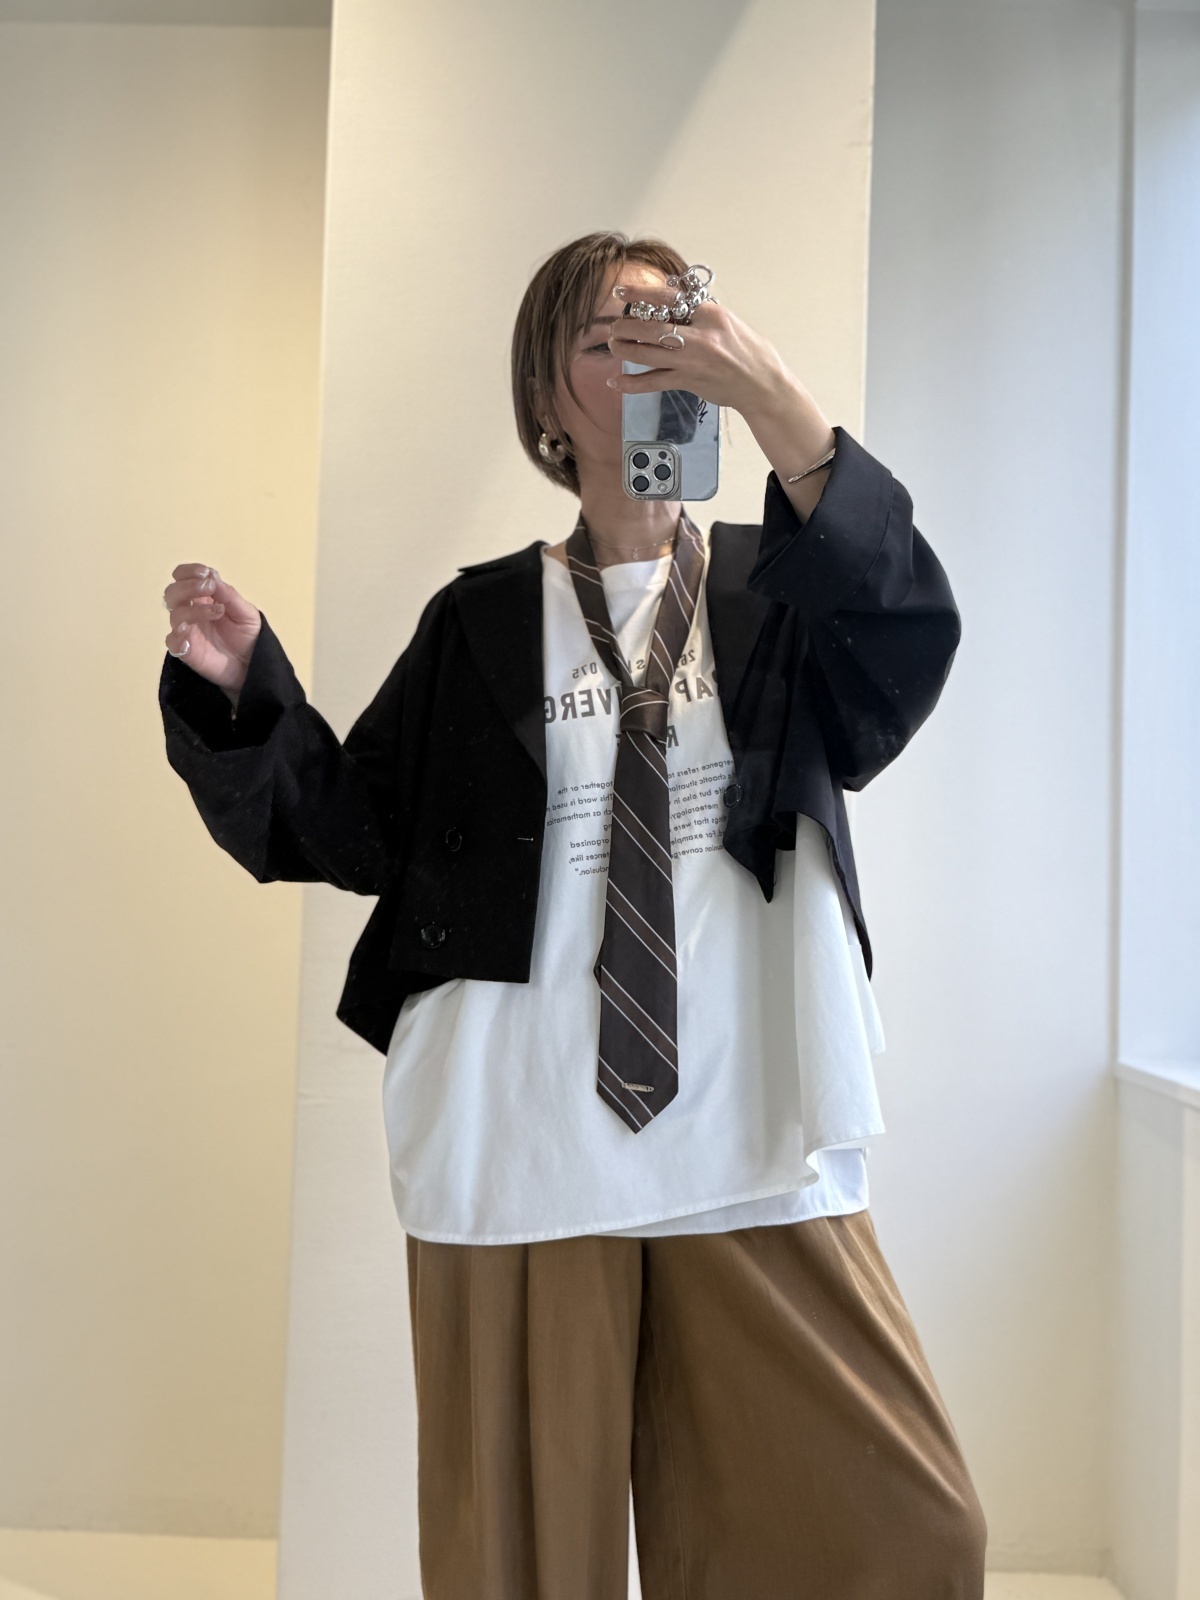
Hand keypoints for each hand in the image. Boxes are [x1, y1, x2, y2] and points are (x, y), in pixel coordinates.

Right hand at [162, 563, 261, 700]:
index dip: (189, 572)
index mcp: (203, 596)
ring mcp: (187, 630)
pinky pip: (172, 641)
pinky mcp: (186, 650)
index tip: (205, 573)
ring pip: (175, 614)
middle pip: (172, 592)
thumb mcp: (245, 612)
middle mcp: (191, 610)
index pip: (183, 577)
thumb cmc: (248, 635)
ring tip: (218, 612)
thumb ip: (228, 594)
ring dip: (194, 609)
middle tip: (209, 588)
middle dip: (187, 586)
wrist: (252, 665)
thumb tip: (211, 576)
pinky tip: (191, 640)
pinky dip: (178, 637)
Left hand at [604, 284, 791, 416]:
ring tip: (613, 344)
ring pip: (647, 354)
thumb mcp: (727, 321)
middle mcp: (700, 337)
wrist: (763, 385)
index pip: (668, 299)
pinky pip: (653, 383)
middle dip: (626, 326)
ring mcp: (692, 361)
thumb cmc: (749, 352)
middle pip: (651, 328)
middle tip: (615, 325)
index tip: (621, 291)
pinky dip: (632, 383)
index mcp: (710, 314)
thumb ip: (700, 312)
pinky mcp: (688, 382)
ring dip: (624, 349)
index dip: (640, 294)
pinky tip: (616, 382)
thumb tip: (673, 299)